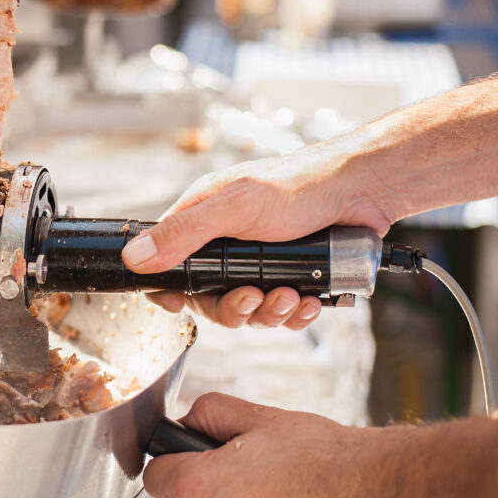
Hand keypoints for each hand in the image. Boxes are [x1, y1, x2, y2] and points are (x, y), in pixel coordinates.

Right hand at [122, 145, 394, 328]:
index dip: (171, 288)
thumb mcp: (234, 207)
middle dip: (233, 307)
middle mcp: (228, 242)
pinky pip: (282, 311)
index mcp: (204, 219)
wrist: (363, 190)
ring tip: (290, 297)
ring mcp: (261, 261)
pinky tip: (308, 301)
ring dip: (269, 311)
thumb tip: (135, 256)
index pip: (169, 262)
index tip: (178, 304)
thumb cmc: (299, 185)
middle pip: (210, 297)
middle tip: (254, 298)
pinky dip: (295, 313)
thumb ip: (184, 233)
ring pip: (248, 308)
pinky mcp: (292, 276)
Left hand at [143, 393, 375, 497]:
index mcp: (202, 491)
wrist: (374, 497)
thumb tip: (186, 424)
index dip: (175, 464)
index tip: (192, 463)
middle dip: (211, 494)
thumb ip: (209, 414)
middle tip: (251, 481)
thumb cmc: (322, 460)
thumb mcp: (259, 419)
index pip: (157, 478)